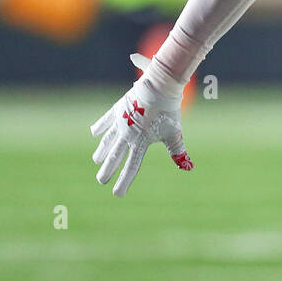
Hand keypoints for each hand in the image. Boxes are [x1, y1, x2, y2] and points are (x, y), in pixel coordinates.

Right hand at [89, 54, 192, 196]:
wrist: (159, 87)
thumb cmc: (169, 111)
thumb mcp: (174, 133)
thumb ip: (178, 151)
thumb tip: (187, 167)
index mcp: (140, 143)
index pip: (131, 167)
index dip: (124, 182)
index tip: (117, 194)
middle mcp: (127, 135)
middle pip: (114, 157)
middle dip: (107, 170)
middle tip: (100, 180)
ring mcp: (120, 122)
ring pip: (107, 141)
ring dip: (102, 151)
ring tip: (97, 159)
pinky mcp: (117, 110)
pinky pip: (106, 121)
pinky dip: (99, 127)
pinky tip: (94, 133)